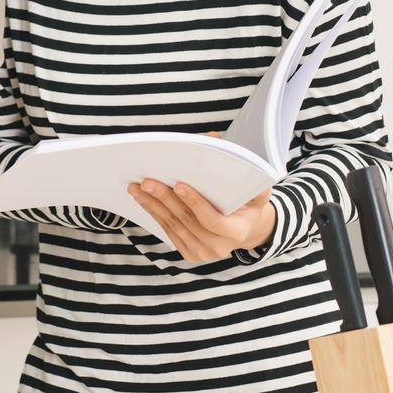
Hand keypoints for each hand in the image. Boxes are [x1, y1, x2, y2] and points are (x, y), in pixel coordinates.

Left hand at [127, 178, 276, 262]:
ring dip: (152, 205)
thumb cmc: (247, 202)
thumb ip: (244, 169)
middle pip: (186, 221)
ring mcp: (202, 253)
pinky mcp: (189, 253)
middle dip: (164, 199)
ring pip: (173, 225)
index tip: (178, 184)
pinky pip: (168, 231)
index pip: (212, 220)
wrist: (244, 228)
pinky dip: (154, 213)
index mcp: (237, 232)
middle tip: (146, 181)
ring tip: (137, 187)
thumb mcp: (255, 188)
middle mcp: (218, 247)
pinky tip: (142, 198)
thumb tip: (213, 140)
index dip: (195, 203)